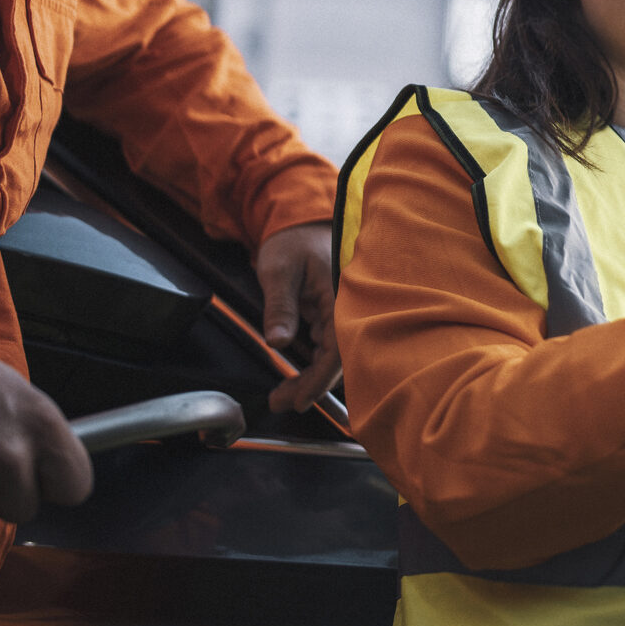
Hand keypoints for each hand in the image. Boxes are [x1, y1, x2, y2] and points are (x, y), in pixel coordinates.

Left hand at [256, 220, 341, 412]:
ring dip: (310, 379)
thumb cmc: (292, 242)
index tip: (302, 398)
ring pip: (332, 356)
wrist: (300, 223)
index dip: (322, 377)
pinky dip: (311, 366)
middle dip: (312, 386)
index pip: (338, 345)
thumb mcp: (279, 270)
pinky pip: (327, 347)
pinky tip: (294, 378)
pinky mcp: (332, 315)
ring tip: (282, 396)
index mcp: (342, 294)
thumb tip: (277, 342)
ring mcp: (341, 311)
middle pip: (338, 358)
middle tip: (281, 402)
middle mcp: (347, 306)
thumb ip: (280, 306)